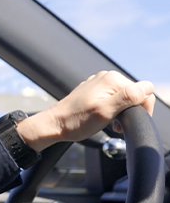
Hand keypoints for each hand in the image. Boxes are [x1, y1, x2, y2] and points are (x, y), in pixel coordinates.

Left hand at [17, 71, 154, 151]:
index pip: (144, 92)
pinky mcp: (94, 91)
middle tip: (116, 125)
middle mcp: (107, 77)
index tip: (127, 121)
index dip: (142, 109)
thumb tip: (147, 87)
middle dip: (131, 112)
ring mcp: (99, 84)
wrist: (55, 125)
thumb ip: (127, 98)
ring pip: (125, 99)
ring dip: (122, 113)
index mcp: (113, 79)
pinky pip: (113, 100)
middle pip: (134, 95)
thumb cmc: (76, 121)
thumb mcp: (106, 111)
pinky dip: (113, 111)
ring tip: (109, 123)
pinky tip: (103, 118)